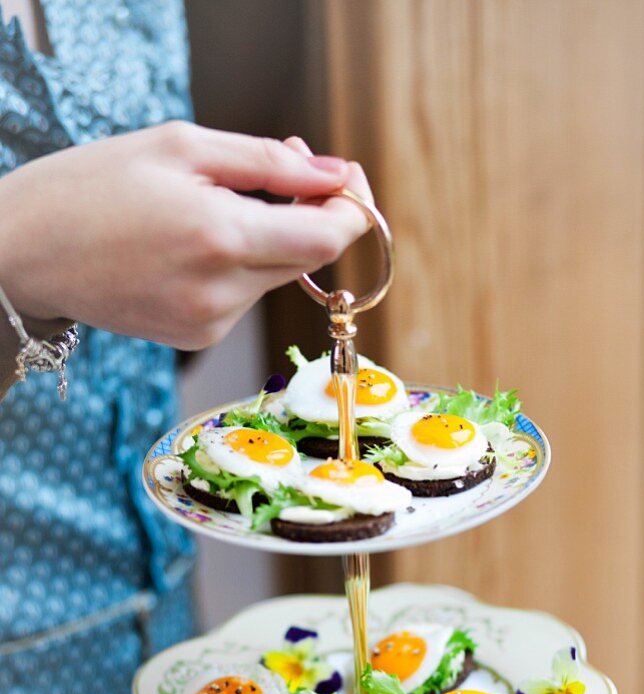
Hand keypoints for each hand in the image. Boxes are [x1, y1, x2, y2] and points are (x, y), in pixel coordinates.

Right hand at [0, 123, 371, 349]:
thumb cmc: (94, 186)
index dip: (353, 208)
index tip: (346, 179)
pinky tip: (196, 243)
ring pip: (276, 277)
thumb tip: (335, 177)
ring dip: (272, 238)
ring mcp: (209, 323)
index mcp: (220, 238)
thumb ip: (270, 164)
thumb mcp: (182, 147)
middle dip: (312, 212)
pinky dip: (240, 265)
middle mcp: (222, 293)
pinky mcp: (196, 338)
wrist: (26, 252)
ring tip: (219, 203)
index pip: (329, 239)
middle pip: (309, 259)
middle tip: (281, 169)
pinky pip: (243, 296)